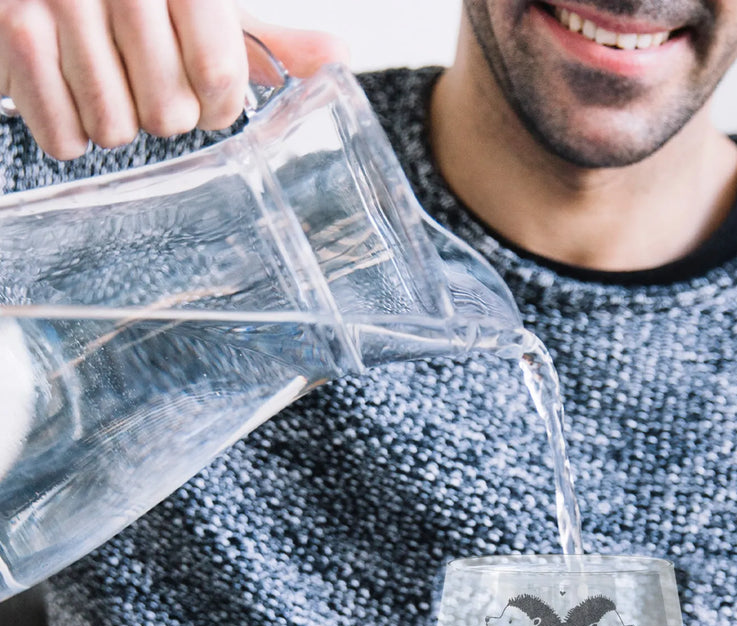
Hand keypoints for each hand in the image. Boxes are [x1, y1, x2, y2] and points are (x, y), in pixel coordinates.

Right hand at [0, 1, 348, 159]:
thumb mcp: (199, 8)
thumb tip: (337, 62)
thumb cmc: (123, 1)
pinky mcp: (9, 29)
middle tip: (142, 82)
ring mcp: (57, 1)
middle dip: (162, 114)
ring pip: (115, 128)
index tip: (206, 97)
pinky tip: (67, 92)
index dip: (216, 105)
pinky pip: (62, 135)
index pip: (220, 77)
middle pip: (169, 113)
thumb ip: (264, 40)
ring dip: (113, 122)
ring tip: (103, 82)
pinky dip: (67, 131)